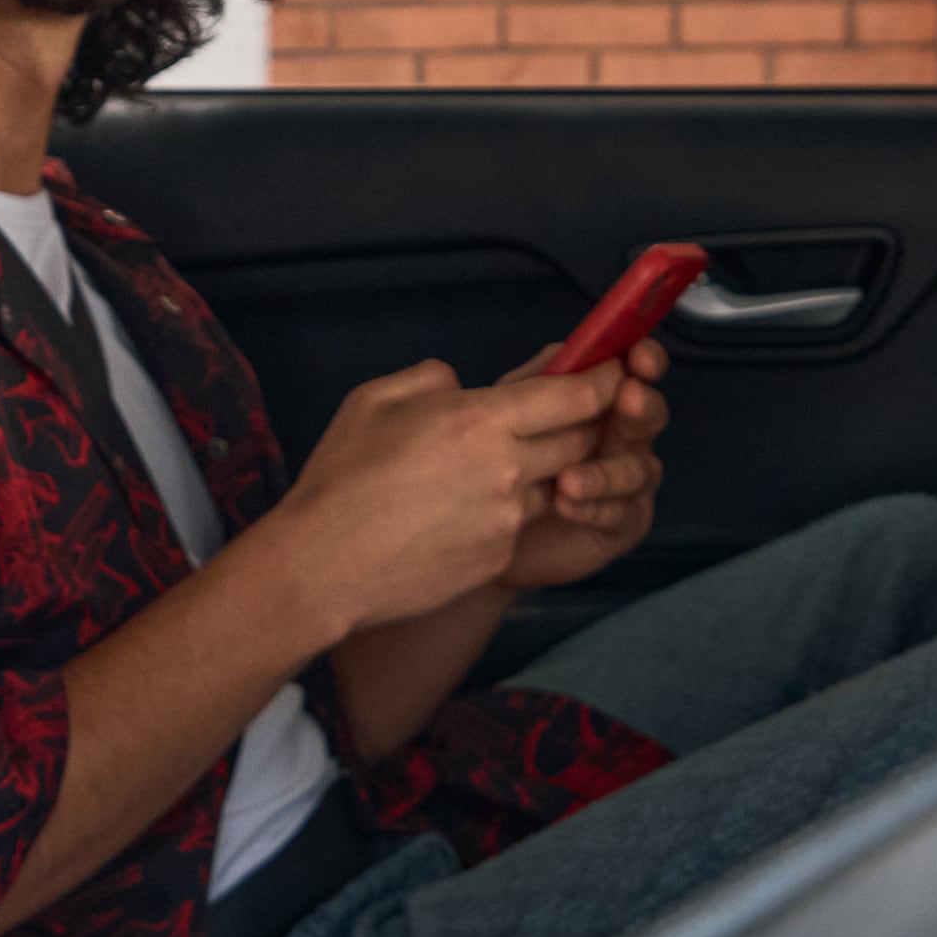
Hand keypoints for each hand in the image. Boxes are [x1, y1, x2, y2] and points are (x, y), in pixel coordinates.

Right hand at [248, 357, 620, 633]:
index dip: (606, 379)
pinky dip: (503, 514)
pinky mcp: (498, 558)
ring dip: (536, 473)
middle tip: (552, 418)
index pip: (577, 396)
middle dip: (576, 427)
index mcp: (480, 420)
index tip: (612, 370)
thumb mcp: (375, 399)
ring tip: (482, 474)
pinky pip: (519, 525)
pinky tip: (457, 515)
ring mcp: (506, 519)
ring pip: (551, 485)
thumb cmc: (341, 480)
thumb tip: (460, 385)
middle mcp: (507, 469)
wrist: (324, 566)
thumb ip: (432, 380)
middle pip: (579, 441)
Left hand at [501, 340, 666, 591]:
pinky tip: (565, 504)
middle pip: (649, 415)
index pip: (634, 371)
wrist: (487, 528)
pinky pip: (619, 513)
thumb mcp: (507, 414)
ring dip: (606, 470)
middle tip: (628, 399)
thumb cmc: (502, 460)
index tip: (639, 355)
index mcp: (604, 401)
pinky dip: (593, 506)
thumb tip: (560, 349)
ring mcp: (627, 481)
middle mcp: (624, 436)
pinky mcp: (621, 523)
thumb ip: (533, 382)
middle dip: (642, 405)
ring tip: (568, 478)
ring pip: (636, 469)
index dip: (644, 359)